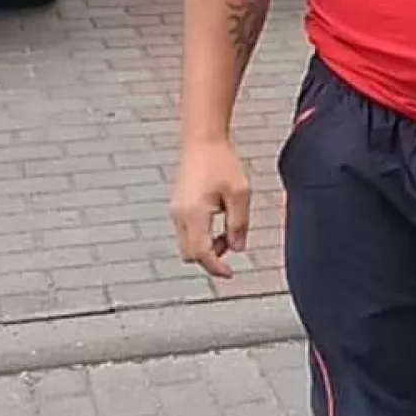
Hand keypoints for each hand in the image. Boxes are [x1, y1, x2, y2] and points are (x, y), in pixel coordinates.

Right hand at [171, 138, 251, 279]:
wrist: (202, 142)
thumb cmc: (221, 163)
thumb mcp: (240, 194)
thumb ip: (238, 224)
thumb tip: (237, 249)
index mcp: (195, 214)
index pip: (202, 253)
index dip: (216, 267)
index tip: (230, 273)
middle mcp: (180, 216)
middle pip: (190, 255)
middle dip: (210, 258)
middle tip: (230, 243)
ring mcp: (175, 212)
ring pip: (186, 245)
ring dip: (205, 247)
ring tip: (226, 228)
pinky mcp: (177, 207)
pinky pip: (185, 233)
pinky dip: (200, 236)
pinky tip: (216, 220)